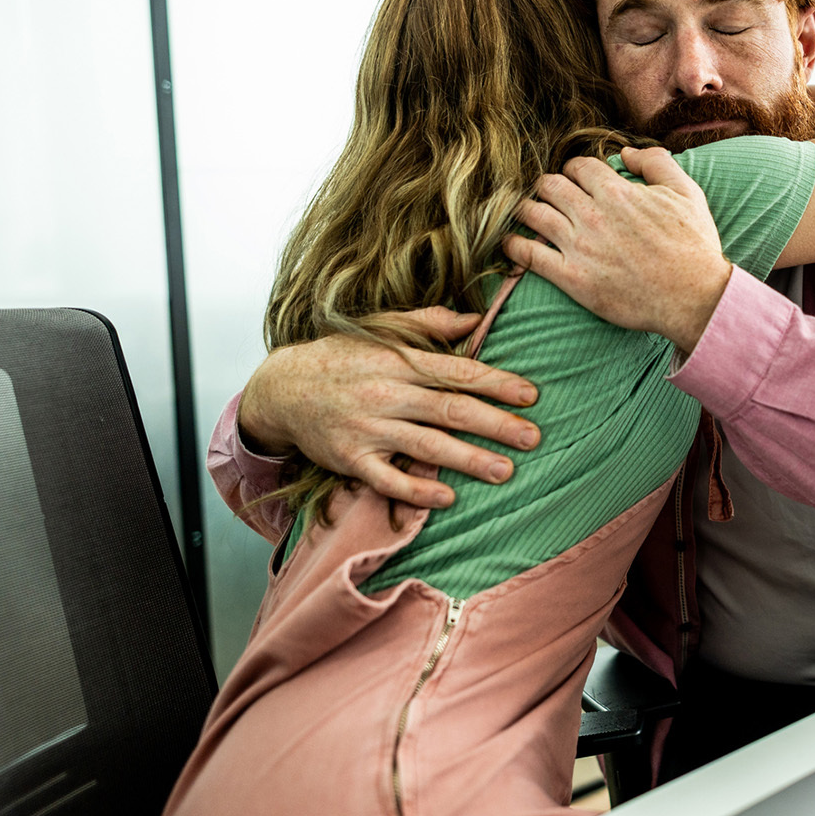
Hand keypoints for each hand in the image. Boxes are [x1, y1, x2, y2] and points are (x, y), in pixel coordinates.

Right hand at [237, 306, 540, 507]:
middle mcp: (387, 394)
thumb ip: (429, 322)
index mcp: (399, 361)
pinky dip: (417, 490)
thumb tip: (476, 317)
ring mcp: (368, 428)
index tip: (530, 396)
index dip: (496, 383)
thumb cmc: (340, 357)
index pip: (458, 372)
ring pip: (426, 445)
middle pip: (450, 410)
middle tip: (533, 437)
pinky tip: (447, 498)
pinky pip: (387, 479)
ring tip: (505, 470)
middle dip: (495, 424)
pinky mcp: (351, 459)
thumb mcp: (381, 329)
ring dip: (468, 459)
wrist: (281, 389)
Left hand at [506, 146, 732, 352]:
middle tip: (550, 196)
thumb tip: (624, 152)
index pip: (578, 166)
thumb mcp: (686, 193)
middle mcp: (593, 215)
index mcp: (617, 192)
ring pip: (533, 213)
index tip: (576, 182)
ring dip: (525, 209)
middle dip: (547, 186)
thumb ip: (656, 163)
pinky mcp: (572, 278)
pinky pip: (528, 254)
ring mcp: (580, 246)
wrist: (693, 296)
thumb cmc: (693, 246)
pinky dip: (513, 245)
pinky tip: (510, 242)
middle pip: (549, 184)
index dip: (575, 171)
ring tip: (525, 213)